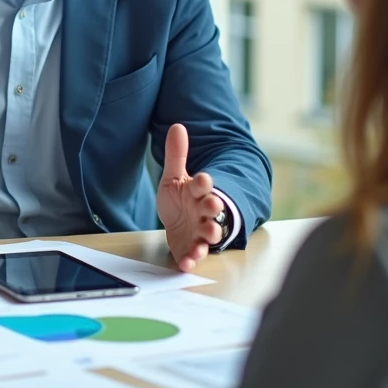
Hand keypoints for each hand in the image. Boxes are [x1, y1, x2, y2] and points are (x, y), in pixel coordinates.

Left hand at [157, 123, 223, 271]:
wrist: (178, 223)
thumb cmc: (180, 199)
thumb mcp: (174, 177)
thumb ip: (176, 155)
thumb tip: (177, 126)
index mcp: (198, 192)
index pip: (203, 184)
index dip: (203, 181)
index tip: (203, 177)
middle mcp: (203, 211)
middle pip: (213, 208)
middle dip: (214, 206)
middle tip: (214, 204)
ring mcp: (199, 231)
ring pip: (210, 232)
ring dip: (211, 233)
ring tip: (210, 234)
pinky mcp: (192, 247)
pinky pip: (194, 253)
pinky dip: (192, 258)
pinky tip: (187, 260)